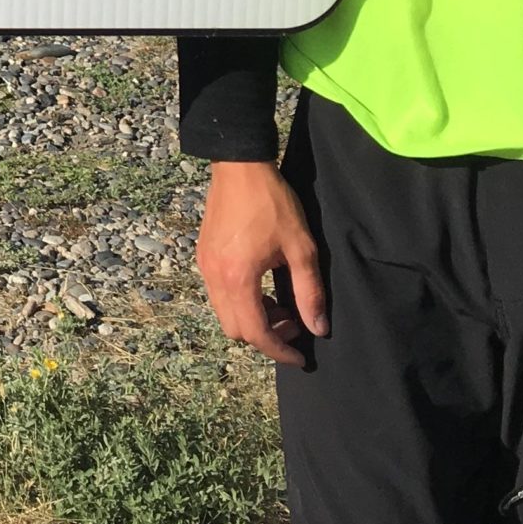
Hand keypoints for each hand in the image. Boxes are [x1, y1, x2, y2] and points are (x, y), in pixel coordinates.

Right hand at [195, 160, 327, 366]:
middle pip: (235, 330)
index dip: (279, 351)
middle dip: (265, 336)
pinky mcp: (203, 255)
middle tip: (293, 322)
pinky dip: (240, 301)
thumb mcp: (301, 248)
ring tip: (280, 302)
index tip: (300, 357)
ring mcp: (205, 266)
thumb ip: (310, 292)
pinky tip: (262, 284)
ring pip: (224, 313)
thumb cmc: (272, 203)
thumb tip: (318, 328)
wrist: (239, 166)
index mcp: (238, 279)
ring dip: (252, 318)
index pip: (256, 333)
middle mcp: (215, 277)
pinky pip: (218, 294)